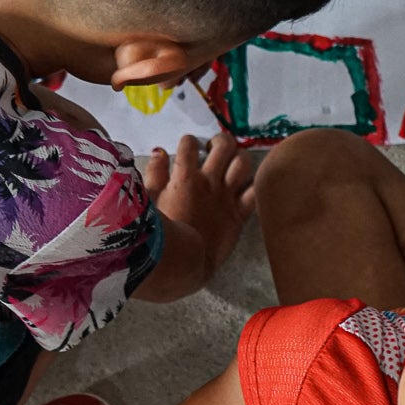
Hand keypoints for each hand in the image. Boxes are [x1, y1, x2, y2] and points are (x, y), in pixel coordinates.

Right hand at [144, 132, 255, 283]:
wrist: (184, 263)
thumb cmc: (162, 234)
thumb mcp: (150, 201)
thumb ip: (155, 174)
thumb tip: (160, 151)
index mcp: (185, 177)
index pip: (189, 143)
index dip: (188, 142)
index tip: (187, 148)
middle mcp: (209, 182)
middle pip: (224, 145)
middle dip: (219, 141)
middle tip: (214, 150)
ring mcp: (227, 197)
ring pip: (243, 163)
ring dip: (238, 158)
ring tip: (231, 163)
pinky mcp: (240, 213)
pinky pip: (255, 192)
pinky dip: (252, 185)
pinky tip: (244, 186)